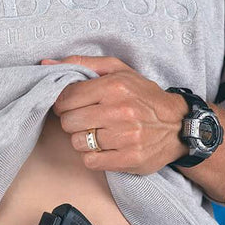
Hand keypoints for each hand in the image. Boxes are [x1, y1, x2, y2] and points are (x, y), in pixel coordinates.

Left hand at [40, 55, 187, 173]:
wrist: (178, 125)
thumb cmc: (143, 96)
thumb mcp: (118, 70)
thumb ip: (82, 64)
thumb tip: (45, 63)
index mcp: (115, 86)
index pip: (67, 98)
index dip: (64, 104)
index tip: (73, 106)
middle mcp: (121, 111)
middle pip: (69, 122)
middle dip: (73, 122)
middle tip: (86, 121)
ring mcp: (126, 137)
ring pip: (77, 143)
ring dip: (82, 140)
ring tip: (97, 134)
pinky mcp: (129, 159)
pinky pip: (90, 161)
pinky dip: (92, 156)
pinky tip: (104, 148)